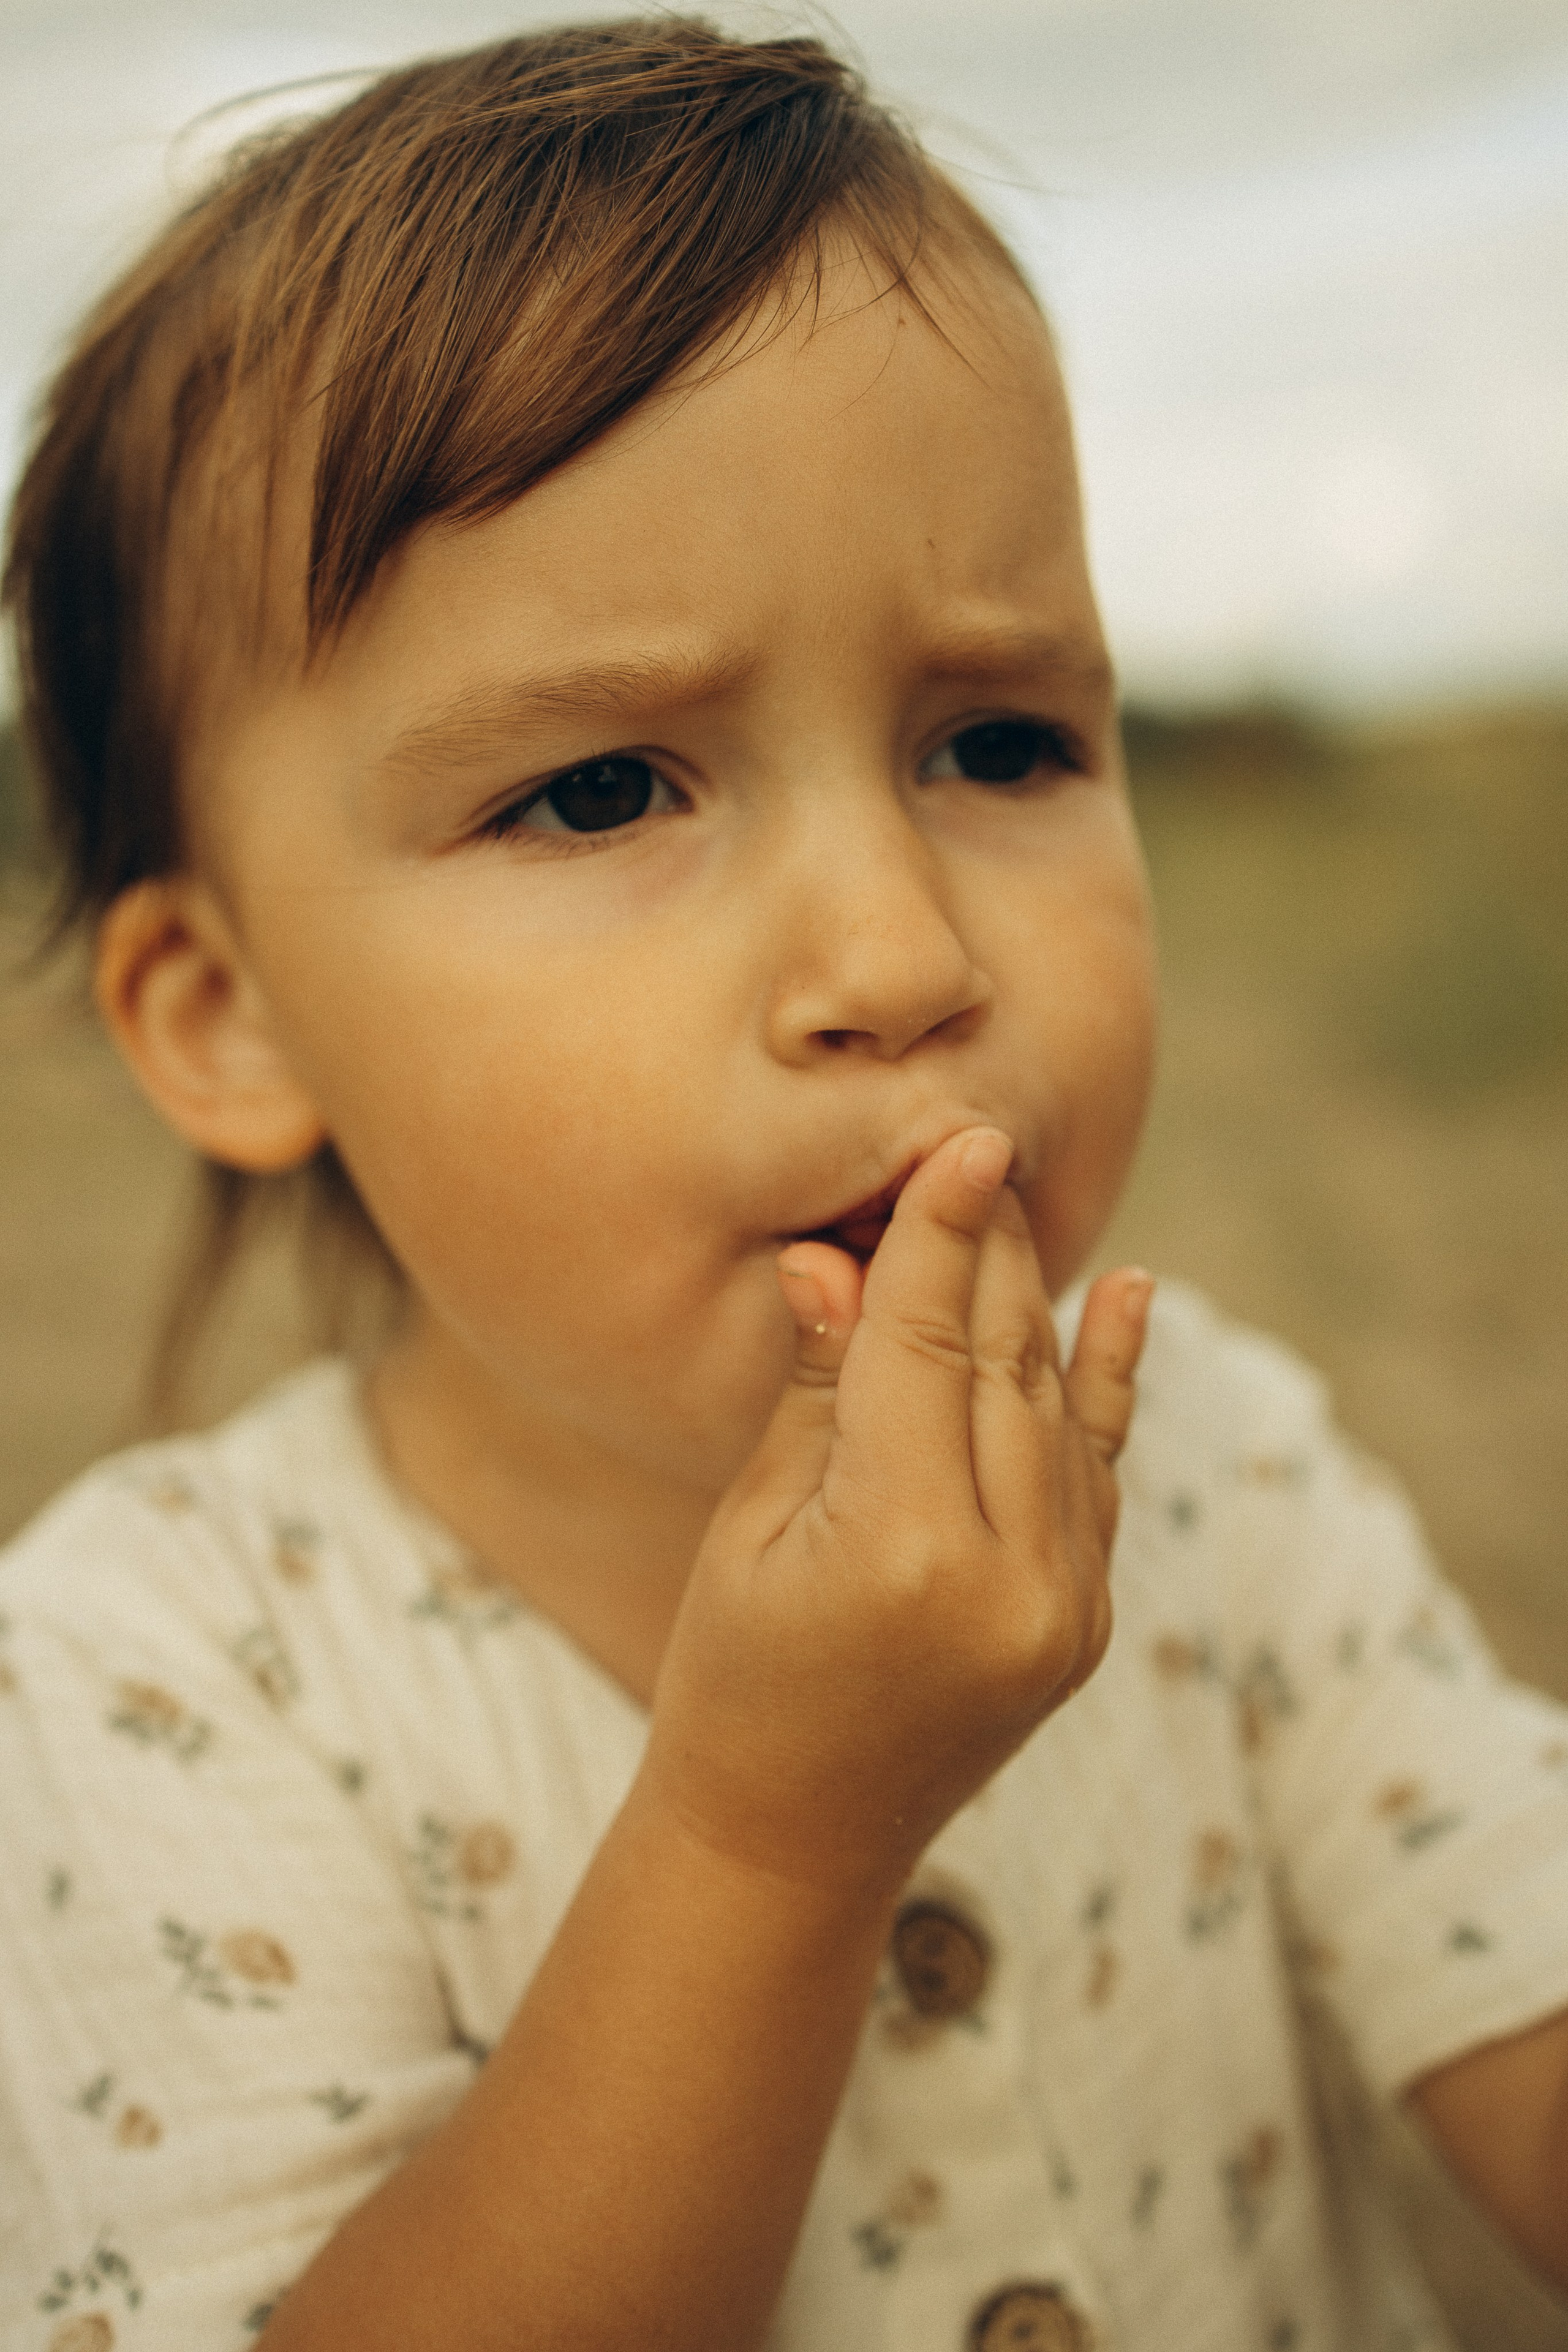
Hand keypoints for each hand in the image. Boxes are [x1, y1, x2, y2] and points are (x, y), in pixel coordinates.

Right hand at [642, 1126, 1152, 1894]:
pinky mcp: (1084, 1624)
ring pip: (1053, 1406)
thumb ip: (818, 1392)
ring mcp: (1063, 1608)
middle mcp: (1009, 1576)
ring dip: (1030, 1300)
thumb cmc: (735, 1678)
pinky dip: (1106, 1382)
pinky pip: (1097, 1473)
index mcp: (905, 1548)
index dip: (935, 1233)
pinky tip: (1126, 1293)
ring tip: (1012, 1202)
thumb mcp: (752, 1527)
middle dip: (985, 1248)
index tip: (958, 1137)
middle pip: (999, 1361)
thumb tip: (833, 1261)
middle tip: (975, 1147)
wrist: (795, 1841)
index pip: (923, 1345)